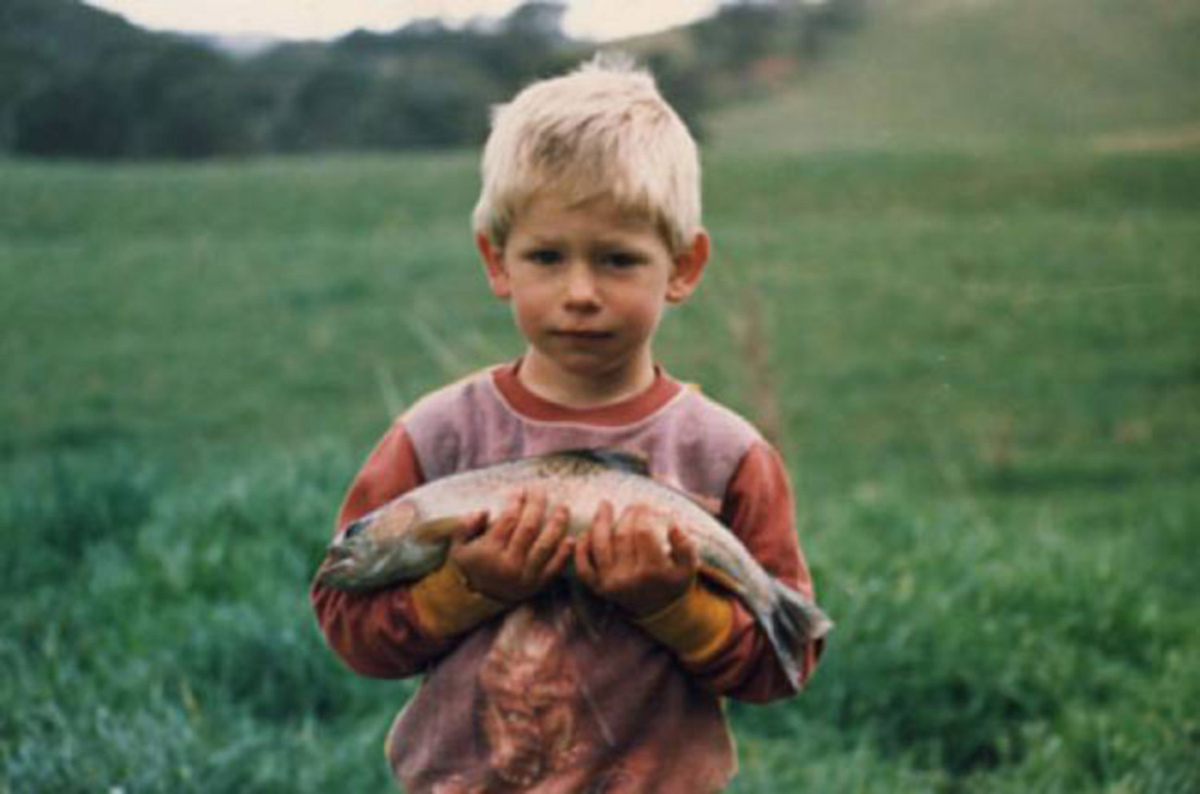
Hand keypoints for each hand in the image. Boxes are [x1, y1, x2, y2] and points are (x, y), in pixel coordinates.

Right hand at [449, 488, 572, 603]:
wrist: (482, 598)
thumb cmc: (473, 565)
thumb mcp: (459, 546)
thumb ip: (464, 527)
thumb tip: (484, 511)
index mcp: (490, 551)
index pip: (508, 520)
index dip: (517, 502)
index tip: (521, 490)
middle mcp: (509, 563)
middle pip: (529, 528)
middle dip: (537, 505)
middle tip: (541, 491)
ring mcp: (525, 575)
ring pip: (545, 545)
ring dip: (558, 524)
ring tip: (564, 508)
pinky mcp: (537, 584)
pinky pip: (555, 567)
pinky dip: (565, 553)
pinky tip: (572, 538)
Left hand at [574, 501, 699, 616]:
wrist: (659, 610)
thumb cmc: (672, 581)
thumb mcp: (688, 567)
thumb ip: (685, 546)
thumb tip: (674, 525)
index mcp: (652, 571)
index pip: (643, 533)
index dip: (643, 514)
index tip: (645, 506)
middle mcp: (629, 579)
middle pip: (622, 536)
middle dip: (626, 515)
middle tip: (632, 506)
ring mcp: (611, 584)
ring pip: (600, 547)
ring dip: (599, 523)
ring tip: (604, 506)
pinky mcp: (598, 588)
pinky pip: (583, 568)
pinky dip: (581, 550)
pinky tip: (584, 533)